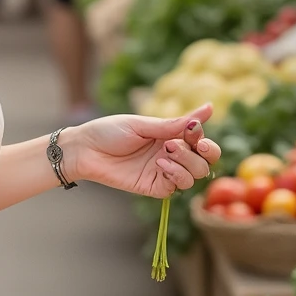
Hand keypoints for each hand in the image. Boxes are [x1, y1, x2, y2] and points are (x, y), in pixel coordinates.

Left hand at [67, 103, 219, 198]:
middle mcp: (171, 155)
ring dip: (187, 164)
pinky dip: (175, 175)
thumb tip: (211, 107)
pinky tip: (160, 165)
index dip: (205, 141)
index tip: (194, 132)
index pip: (203, 143)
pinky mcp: (153, 187)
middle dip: (201, 154)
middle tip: (180, 144)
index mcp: (171, 136)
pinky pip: (176, 187)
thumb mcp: (144, 125)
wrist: (84, 150)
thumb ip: (176, 123)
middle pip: (204, 162)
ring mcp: (163, 172)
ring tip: (165, 154)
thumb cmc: (109, 132)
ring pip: (194, 176)